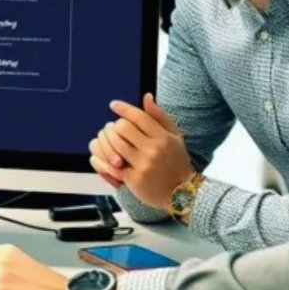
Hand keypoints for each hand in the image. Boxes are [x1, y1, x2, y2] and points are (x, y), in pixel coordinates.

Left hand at [99, 94, 195, 211]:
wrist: (182, 192)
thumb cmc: (177, 162)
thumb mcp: (174, 136)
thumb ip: (159, 116)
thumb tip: (146, 96)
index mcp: (163, 137)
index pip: (138, 116)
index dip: (123, 108)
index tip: (114, 105)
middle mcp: (153, 150)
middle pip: (123, 128)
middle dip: (116, 126)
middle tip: (116, 128)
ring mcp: (143, 165)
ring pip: (115, 145)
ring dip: (110, 141)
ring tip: (112, 141)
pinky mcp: (134, 180)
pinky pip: (112, 165)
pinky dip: (106, 159)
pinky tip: (106, 156)